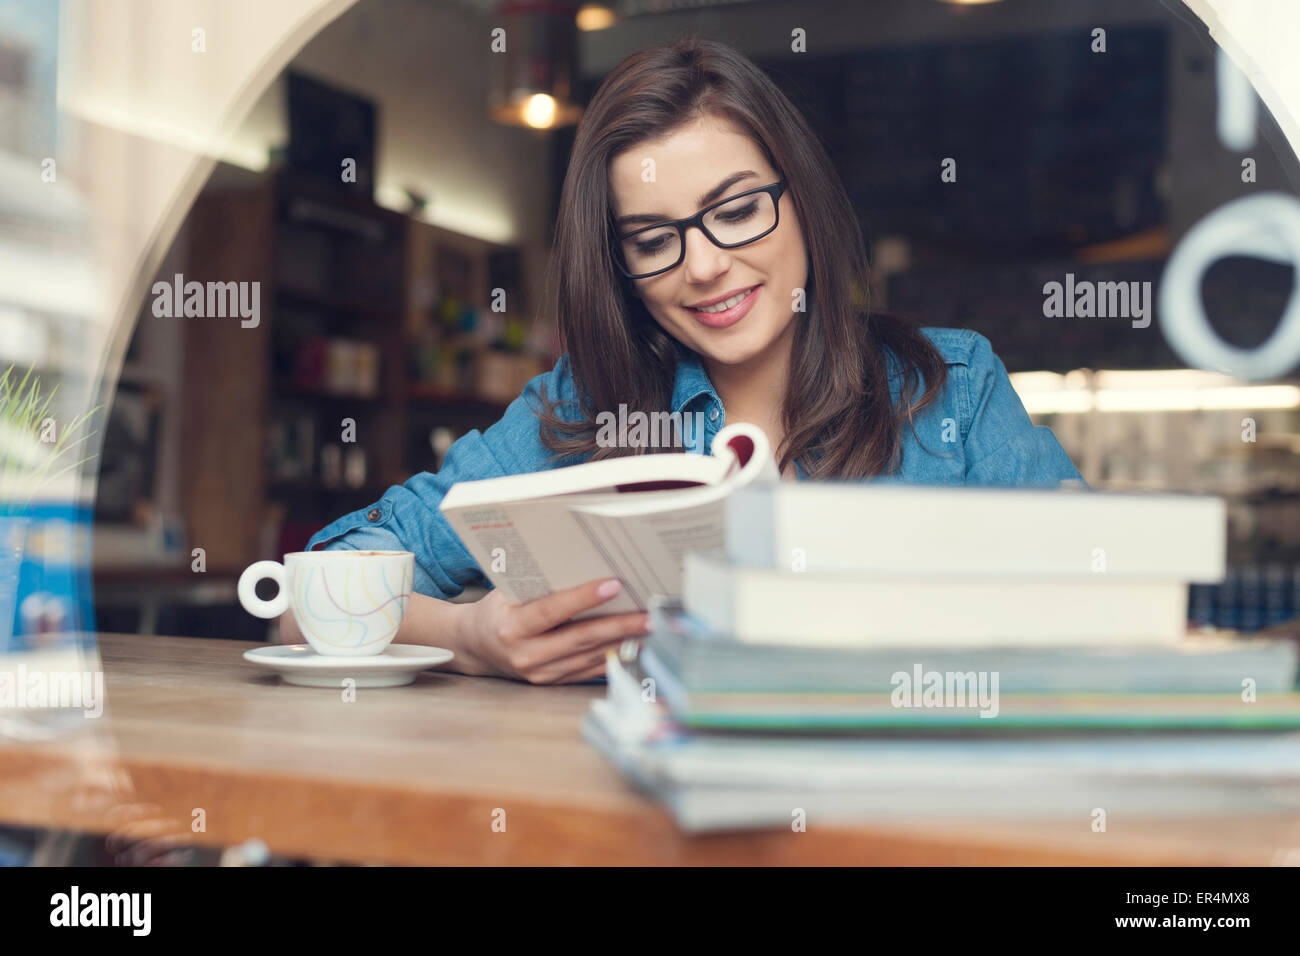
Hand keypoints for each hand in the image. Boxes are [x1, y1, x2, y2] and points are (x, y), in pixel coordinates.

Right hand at [456, 578, 648, 683]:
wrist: (474, 646)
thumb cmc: (497, 609)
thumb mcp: (508, 591)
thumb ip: (541, 585)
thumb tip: (588, 565)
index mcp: (511, 628)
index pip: (553, 611)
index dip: (584, 598)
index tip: (614, 584)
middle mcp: (526, 655)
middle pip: (580, 638)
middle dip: (619, 626)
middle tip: (650, 614)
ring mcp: (540, 674)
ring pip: (590, 656)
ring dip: (623, 643)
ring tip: (651, 628)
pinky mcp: (552, 682)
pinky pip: (589, 670)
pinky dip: (613, 656)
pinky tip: (635, 645)